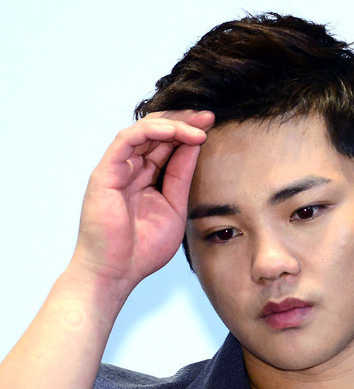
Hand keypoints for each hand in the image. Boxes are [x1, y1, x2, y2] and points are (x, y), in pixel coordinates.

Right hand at [72, 109, 214, 291]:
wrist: (117, 272)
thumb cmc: (142, 250)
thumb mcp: (174, 208)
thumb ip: (181, 177)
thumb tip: (195, 146)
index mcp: (145, 180)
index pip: (167, 147)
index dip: (188, 134)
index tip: (212, 127)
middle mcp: (130, 170)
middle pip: (157, 133)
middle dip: (184, 121)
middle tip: (209, 116)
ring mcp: (117, 170)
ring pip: (143, 131)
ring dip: (173, 124)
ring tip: (198, 125)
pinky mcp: (105, 172)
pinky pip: (127, 140)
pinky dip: (152, 131)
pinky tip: (176, 131)